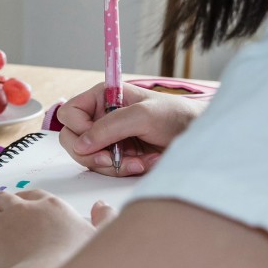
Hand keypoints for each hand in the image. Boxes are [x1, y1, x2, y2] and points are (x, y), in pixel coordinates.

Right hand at [57, 82, 205, 175]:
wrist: (197, 137)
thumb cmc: (175, 116)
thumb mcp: (143, 116)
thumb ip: (110, 127)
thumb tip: (82, 144)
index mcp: (102, 97)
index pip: (69, 113)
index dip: (78, 128)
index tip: (96, 138)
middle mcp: (101, 117)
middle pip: (72, 139)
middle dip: (92, 153)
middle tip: (110, 159)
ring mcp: (108, 138)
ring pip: (88, 158)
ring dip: (112, 165)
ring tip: (138, 161)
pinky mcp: (117, 156)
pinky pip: (105, 169)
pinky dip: (122, 170)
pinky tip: (143, 164)